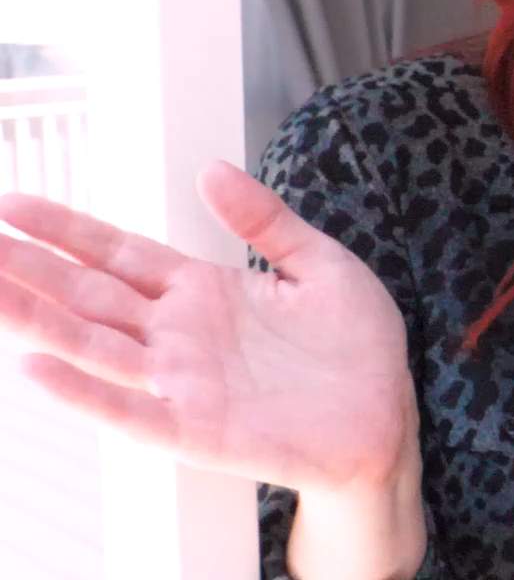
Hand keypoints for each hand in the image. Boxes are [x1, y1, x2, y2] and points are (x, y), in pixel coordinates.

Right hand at [0, 161, 417, 496]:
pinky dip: (85, 394)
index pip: (118, 254)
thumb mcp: (321, 264)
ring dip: (38, 321)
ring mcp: (185, 383)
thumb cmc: (358, 348)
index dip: (67, 229)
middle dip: (31, 268)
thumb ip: (265, 219)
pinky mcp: (201, 430)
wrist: (389, 420)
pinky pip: (132, 413)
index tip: (12, 205)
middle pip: (89, 295)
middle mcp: (181, 336)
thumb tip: (211, 169)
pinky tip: (38, 369)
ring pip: (95, 347)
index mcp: (204, 291)